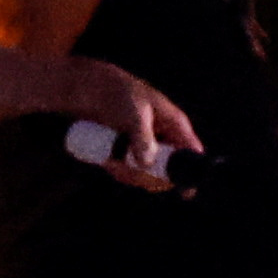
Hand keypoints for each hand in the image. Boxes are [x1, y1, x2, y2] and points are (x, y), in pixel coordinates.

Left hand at [64, 59, 204, 180]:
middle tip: (127, 169)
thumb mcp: (133, 113)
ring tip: (111, 160)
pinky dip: (119, 171)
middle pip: (169, 172)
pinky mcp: (127, 152)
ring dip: (129, 175)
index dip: (191, 173)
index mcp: (175, 125)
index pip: (192, 153)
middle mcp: (163, 138)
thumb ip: (142, 137)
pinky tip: (106, 161)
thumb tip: (148, 165)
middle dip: (149, 177)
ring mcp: (145, 147)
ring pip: (147, 176)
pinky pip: (130, 172)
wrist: (86, 87)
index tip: (182, 191)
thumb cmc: (116, 92)